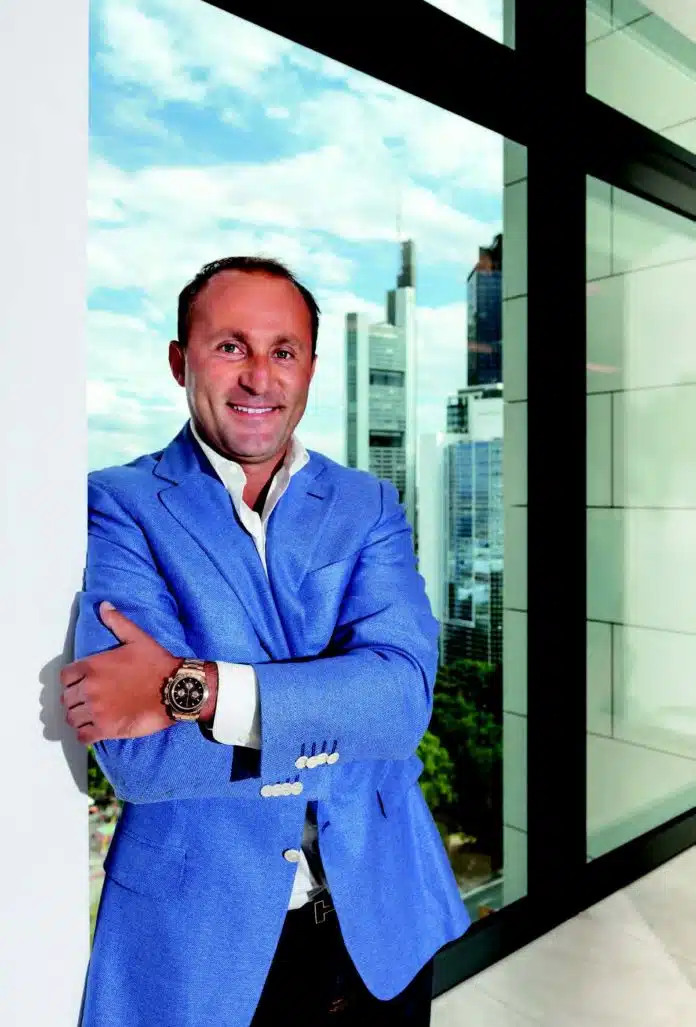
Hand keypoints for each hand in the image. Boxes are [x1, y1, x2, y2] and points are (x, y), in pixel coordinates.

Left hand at [60, 602, 179, 743]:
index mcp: (92, 667)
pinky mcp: (106, 729)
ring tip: (89, 716)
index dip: (72, 680)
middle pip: (66, 699)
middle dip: (75, 699)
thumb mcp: (137, 637)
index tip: (81, 683)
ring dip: (78, 717)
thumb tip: (104, 606)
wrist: (175, 689)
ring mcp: (96, 711)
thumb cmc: (157, 663)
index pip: (65, 677)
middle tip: (88, 700)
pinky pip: (83, 737)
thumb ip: (117, 622)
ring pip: (72, 718)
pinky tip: (93, 730)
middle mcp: (89, 689)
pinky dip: (85, 735)